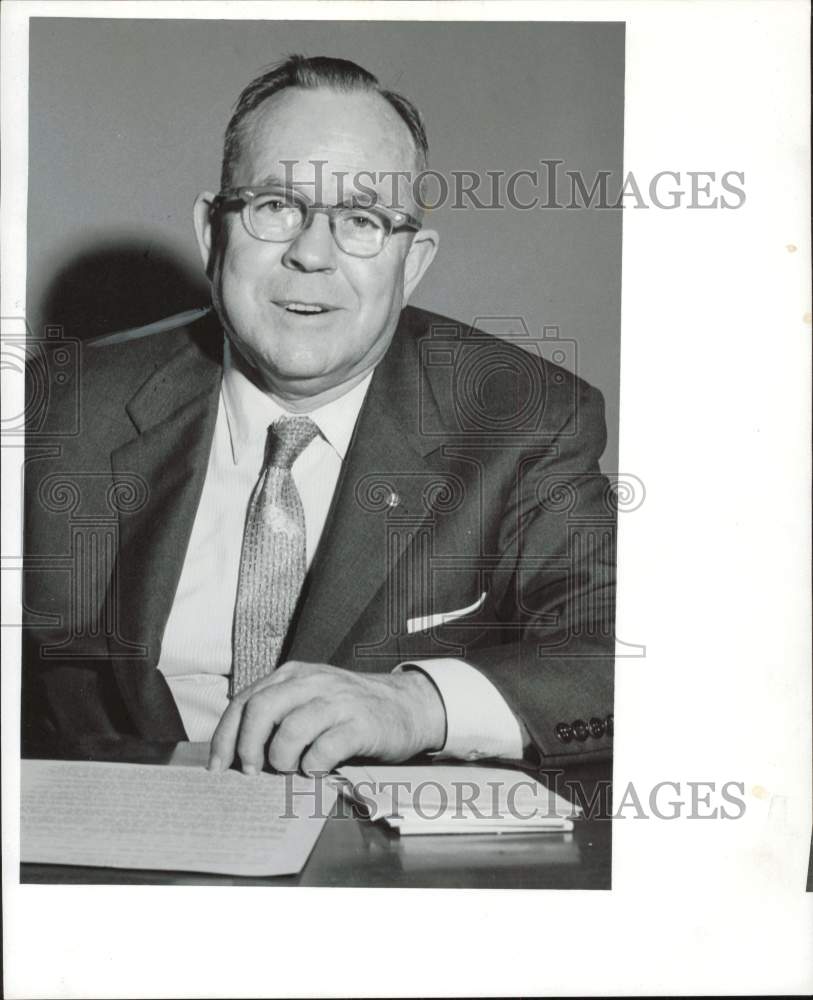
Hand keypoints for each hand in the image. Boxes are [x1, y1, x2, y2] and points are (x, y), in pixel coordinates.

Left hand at [207, 661, 446, 775]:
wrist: (407, 705)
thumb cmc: (350, 710)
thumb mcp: (310, 698)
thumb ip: (279, 713)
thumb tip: (238, 752)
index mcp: (293, 675)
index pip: (245, 701)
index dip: (226, 736)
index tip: (219, 766)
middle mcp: (313, 682)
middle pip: (261, 710)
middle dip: (248, 747)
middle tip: (253, 772)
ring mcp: (338, 701)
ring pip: (290, 729)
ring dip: (282, 759)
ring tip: (291, 768)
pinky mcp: (361, 723)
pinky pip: (325, 748)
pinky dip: (314, 765)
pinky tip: (318, 768)